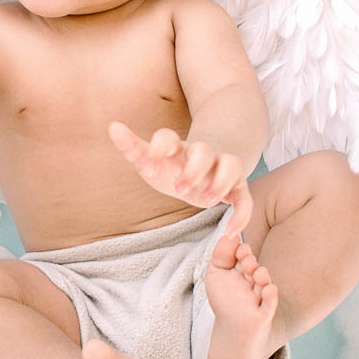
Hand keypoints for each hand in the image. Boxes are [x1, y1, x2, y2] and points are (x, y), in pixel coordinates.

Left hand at [107, 121, 252, 236]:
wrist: (207, 164)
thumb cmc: (172, 164)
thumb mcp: (150, 159)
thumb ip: (131, 147)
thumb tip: (113, 126)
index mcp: (178, 147)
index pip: (168, 137)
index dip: (159, 149)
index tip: (149, 169)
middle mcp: (203, 154)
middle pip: (204, 150)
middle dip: (193, 169)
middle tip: (179, 188)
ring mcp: (222, 169)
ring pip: (231, 165)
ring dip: (220, 182)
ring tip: (204, 201)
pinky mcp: (236, 188)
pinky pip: (245, 198)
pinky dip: (241, 215)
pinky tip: (229, 233)